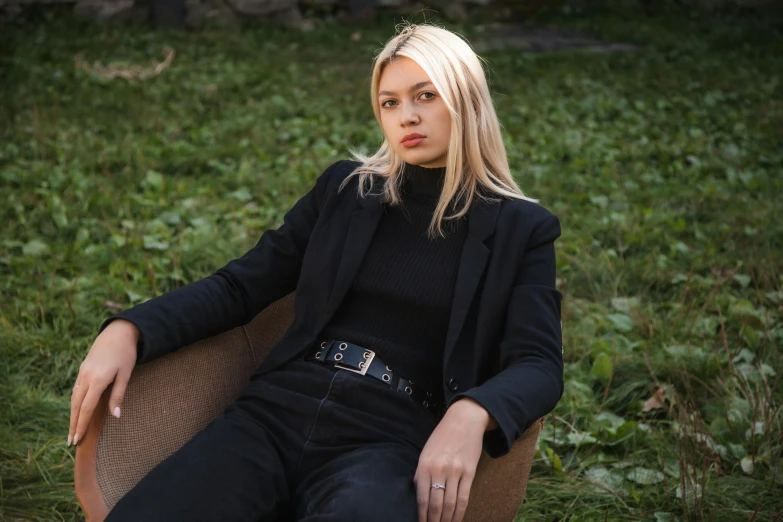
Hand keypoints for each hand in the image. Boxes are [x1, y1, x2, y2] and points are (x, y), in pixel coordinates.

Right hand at [68, 319, 138, 446]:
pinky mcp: (83, 368)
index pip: (85, 408)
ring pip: (74, 397)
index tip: (77, 439)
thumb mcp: (126, 374)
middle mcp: (86, 377)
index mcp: (97, 380)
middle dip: (73, 424)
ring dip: (72, 414)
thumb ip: (119, 396)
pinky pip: (76, 389)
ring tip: (72, 429)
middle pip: (75, 406)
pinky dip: (74, 402)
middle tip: (70, 441)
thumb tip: (115, 416)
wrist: (118, 332)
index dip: (81, 425)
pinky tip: (76, 410)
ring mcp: (83, 372)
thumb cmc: (126, 353)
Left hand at [413, 398, 490, 521]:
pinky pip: (464, 497)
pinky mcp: (469, 472)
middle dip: (434, 521)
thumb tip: (418, 495)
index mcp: (424, 465)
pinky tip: (456, 520)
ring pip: (450, 504)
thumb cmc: (442, 437)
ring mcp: (455, 471)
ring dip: (447, 520)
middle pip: (436, 504)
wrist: (463, 420)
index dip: (421, 516)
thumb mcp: (426, 452)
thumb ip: (421, 474)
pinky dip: (460, 512)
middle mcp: (439, 469)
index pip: (421, 498)